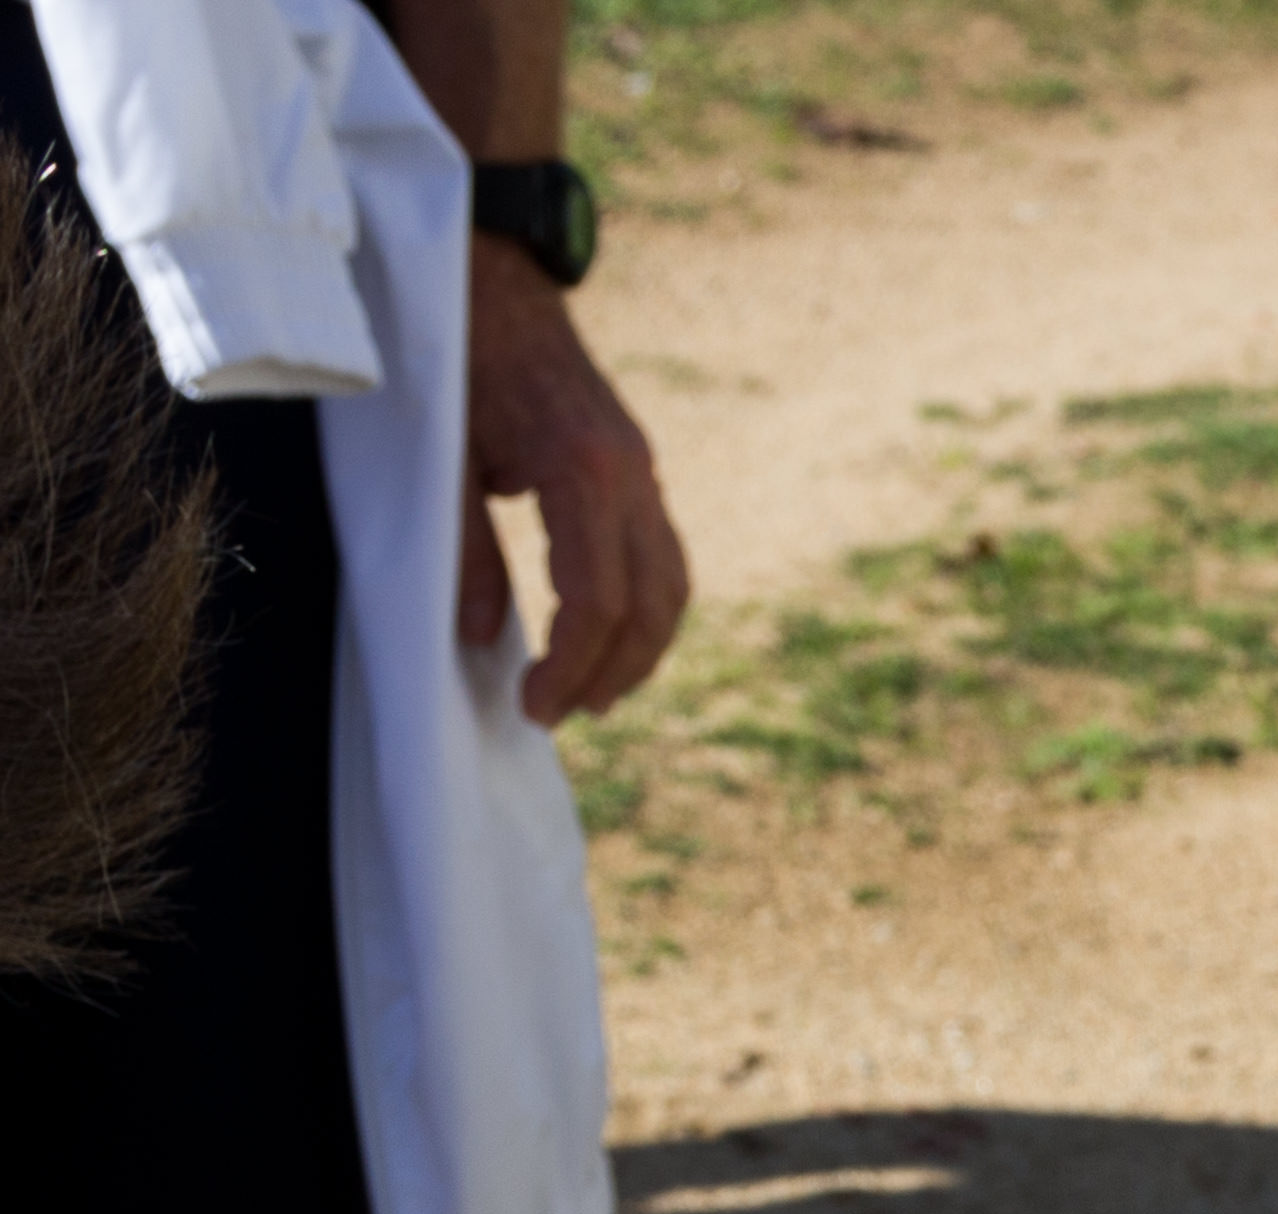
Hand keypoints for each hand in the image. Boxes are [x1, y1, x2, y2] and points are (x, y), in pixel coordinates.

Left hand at [463, 242, 689, 723]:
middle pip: (652, 606)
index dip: (571, 666)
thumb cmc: (447, 357)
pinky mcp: (635, 466)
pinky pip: (662, 555)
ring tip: (595, 690)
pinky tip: (606, 630)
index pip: (597, 600)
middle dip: (612, 672)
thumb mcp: (440, 459)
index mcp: (581, 471)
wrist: (488, 271)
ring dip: (640, 648)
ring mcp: (642, 470)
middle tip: (561, 713)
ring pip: (672, 585)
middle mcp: (629, 474)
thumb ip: (463, 552)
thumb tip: (485, 640)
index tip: (534, 705)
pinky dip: (643, 606)